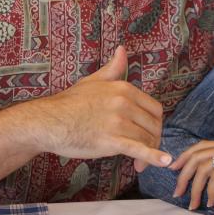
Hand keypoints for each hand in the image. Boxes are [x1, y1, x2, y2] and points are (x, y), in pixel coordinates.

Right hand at [36, 45, 170, 169]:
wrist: (48, 122)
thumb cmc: (69, 103)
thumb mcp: (94, 81)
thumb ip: (113, 68)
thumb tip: (123, 49)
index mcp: (123, 89)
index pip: (154, 108)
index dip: (155, 123)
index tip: (148, 133)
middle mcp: (124, 103)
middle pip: (153, 125)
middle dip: (153, 139)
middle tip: (144, 152)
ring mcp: (118, 122)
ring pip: (146, 139)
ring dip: (148, 154)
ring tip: (139, 165)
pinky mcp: (111, 141)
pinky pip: (138, 149)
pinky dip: (154, 157)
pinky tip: (165, 162)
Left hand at [169, 140, 213, 209]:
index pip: (200, 146)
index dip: (184, 157)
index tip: (174, 170)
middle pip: (196, 156)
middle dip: (183, 175)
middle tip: (177, 193)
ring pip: (203, 168)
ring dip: (194, 188)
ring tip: (192, 204)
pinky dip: (211, 190)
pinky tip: (211, 202)